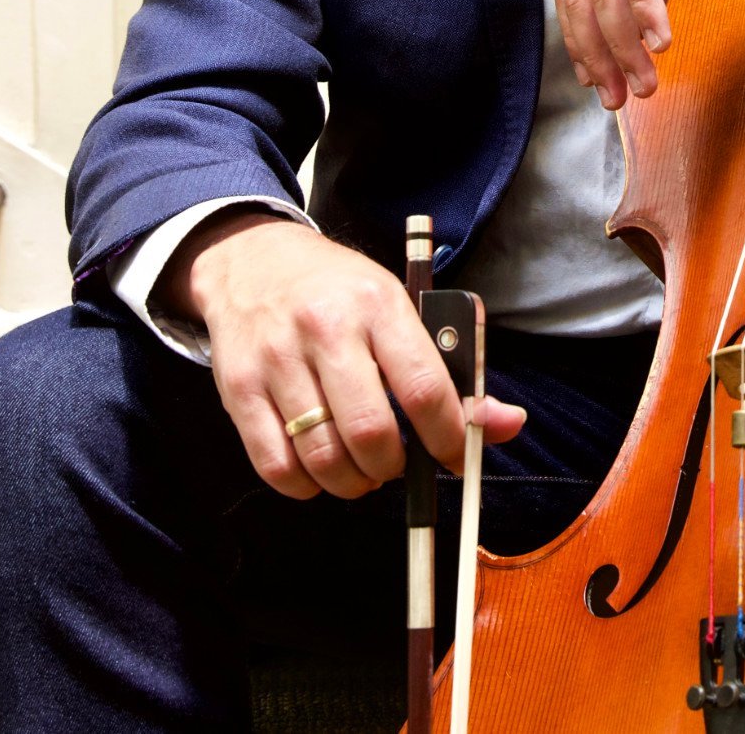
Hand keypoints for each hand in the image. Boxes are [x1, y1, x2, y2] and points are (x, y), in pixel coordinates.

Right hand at [162, 209, 525, 499]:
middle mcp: (326, 329)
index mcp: (379, 304)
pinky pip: (276, 466)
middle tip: (397, 462)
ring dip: (352, 482)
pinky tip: (320, 468)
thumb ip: (456, 371)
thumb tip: (506, 426)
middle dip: (394, 466)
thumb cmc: (341, 290)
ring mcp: (277, 360)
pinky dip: (306, 486)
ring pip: (323, 458)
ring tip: (361, 468)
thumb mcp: (402, 306)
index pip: (424, 388)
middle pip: (371, 432)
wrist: (254, 259)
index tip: (454, 457)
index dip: (448, 438)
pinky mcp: (238, 389)